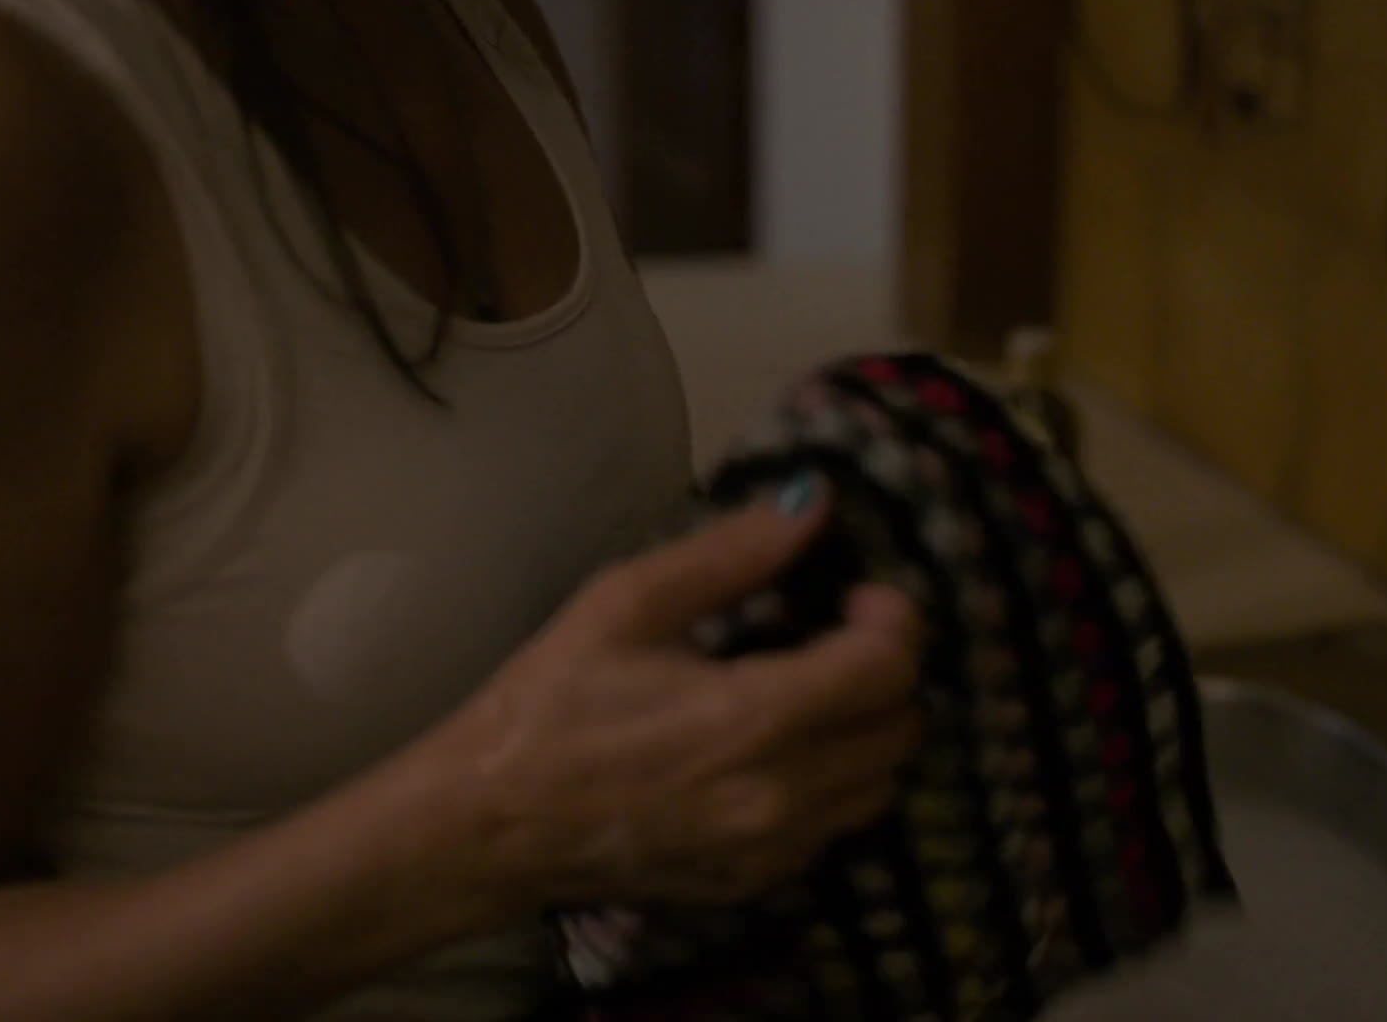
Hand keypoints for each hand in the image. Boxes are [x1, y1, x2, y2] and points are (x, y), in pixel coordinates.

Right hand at [415, 479, 925, 914]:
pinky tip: (782, 751)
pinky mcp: (757, 883)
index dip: (893, 619)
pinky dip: (835, 783)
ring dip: (869, 731)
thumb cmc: (549, 703)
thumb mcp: (627, 602)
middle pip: (901, 727)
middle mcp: (781, 795)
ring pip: (881, 784)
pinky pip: (837, 828)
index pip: (890, 668)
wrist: (486, 827)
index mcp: (754, 718)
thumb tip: (813, 503)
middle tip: (837, 637)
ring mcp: (773, 851)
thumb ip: (732, 552)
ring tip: (816, 694)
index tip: (855, 596)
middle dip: (886, 672)